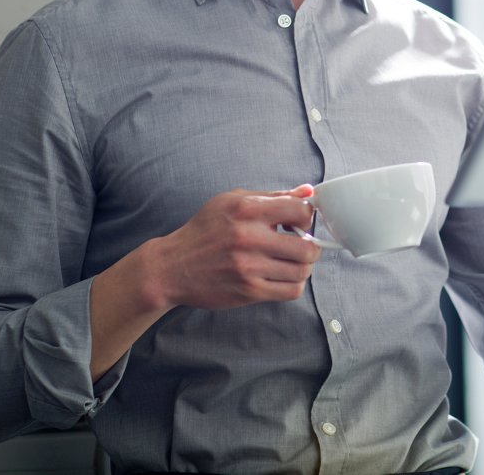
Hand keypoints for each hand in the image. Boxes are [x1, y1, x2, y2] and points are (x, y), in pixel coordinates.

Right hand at [153, 185, 320, 310]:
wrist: (171, 267)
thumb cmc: (204, 231)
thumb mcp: (233, 201)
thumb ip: (273, 196)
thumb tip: (308, 192)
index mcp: (247, 209)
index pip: (300, 211)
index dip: (307, 217)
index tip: (300, 223)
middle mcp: (249, 237)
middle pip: (307, 248)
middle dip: (311, 247)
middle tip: (302, 246)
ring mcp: (249, 266)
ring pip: (302, 272)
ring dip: (303, 267)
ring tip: (291, 262)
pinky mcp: (248, 290)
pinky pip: (290, 291)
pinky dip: (293, 285)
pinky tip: (282, 277)